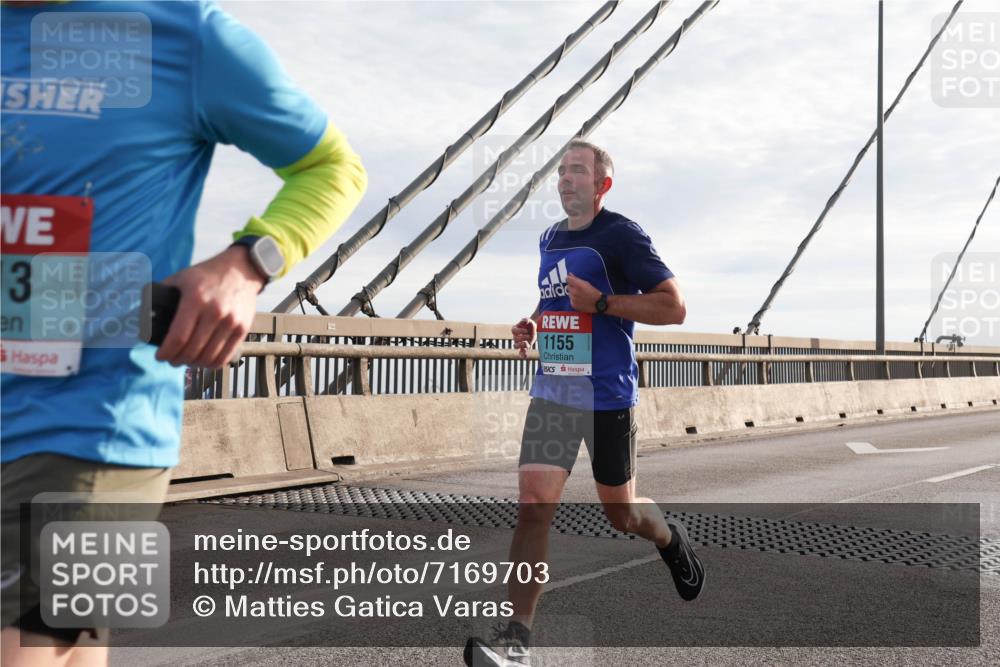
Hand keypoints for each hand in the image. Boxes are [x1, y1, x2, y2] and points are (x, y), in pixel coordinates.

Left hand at [155, 246, 266, 368]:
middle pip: (192, 350)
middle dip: (177, 360)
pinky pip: (225, 356)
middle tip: (171, 360)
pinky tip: (204, 361)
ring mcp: (231, 322)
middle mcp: (214, 312)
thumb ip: (163, 293)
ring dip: (194, 364)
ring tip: (187, 361)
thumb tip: (143, 312)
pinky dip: (212, 364)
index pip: (178, 337)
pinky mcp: (242, 329)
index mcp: (195, 299)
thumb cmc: (207, 275)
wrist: (241, 270)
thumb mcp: (181, 278)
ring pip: (208, 356)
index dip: (167, 352)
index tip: (160, 356)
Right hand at [511, 317, 536, 359]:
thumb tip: (525, 321)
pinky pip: (520, 352)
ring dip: (521, 345)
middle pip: (515, 339)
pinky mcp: (524, 347)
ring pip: (515, 346)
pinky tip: (525, 356)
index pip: (514, 331)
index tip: (526, 330)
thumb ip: (526, 319)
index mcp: (515, 329)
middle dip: (523, 337)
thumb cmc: (529, 325)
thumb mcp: (528, 320)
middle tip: (529, 335)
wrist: (534, 330)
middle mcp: (515, 336)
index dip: (520, 331)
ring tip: (528, 343)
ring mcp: (519, 343)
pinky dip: (522, 355)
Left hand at [566, 273, 600, 312]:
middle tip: (579, 289)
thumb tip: (570, 274)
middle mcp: (575, 292)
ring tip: (581, 295)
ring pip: (569, 293)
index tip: (571, 279)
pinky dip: (574, 299)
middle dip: (572, 286)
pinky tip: (580, 300)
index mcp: (578, 285)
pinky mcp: (573, 305)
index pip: (568, 279)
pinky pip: (570, 300)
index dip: (569, 278)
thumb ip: (577, 279)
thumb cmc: (594, 292)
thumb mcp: (586, 283)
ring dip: (573, 293)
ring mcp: (573, 299)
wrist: (598, 304)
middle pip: (568, 286)